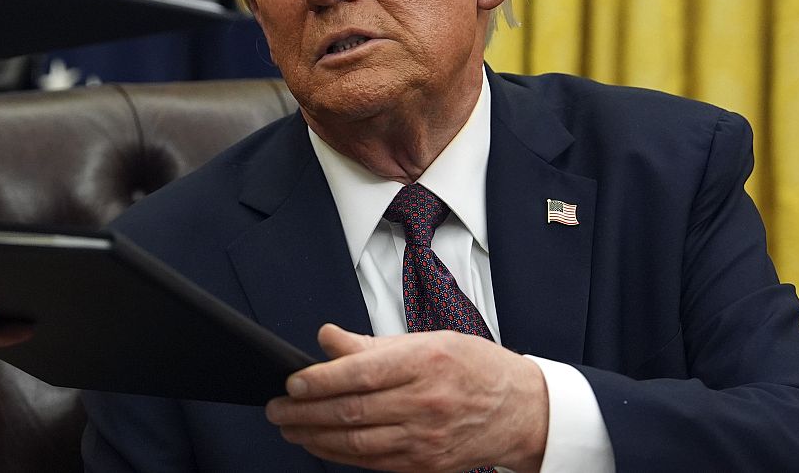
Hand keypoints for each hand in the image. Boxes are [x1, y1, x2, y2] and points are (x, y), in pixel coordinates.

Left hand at [265, 324, 548, 471]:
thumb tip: (326, 338)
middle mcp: (426, 402)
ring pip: (357, 443)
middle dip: (305, 412)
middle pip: (352, 411)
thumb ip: (372, 345)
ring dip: (315, 437)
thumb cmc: (474, 367)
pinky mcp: (426, 465)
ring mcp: (426, 439)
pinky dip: (341, 455)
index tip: (292, 381)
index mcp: (425, 362)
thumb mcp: (428, 340)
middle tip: (277, 408)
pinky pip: (373, 463)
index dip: (320, 380)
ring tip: (290, 427)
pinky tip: (321, 444)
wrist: (521, 409)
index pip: (361, 373)